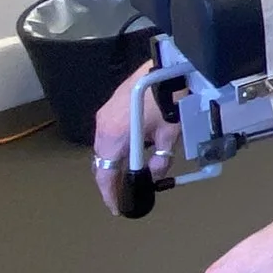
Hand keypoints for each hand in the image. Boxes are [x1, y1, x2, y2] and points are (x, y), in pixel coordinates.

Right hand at [90, 62, 172, 212]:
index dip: (110, 194)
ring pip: (104, 145)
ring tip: (128, 173)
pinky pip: (109, 131)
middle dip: (111, 178)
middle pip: (101, 160)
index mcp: (113, 137)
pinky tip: (131, 149)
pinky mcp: (112, 102)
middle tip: (123, 192)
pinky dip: (117, 145)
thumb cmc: (170, 101)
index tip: (116, 207)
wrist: (170, 66)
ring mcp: (105, 111)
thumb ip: (161, 160)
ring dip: (114, 160)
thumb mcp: (170, 135)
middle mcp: (102, 125)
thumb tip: (156, 175)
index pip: (105, 174)